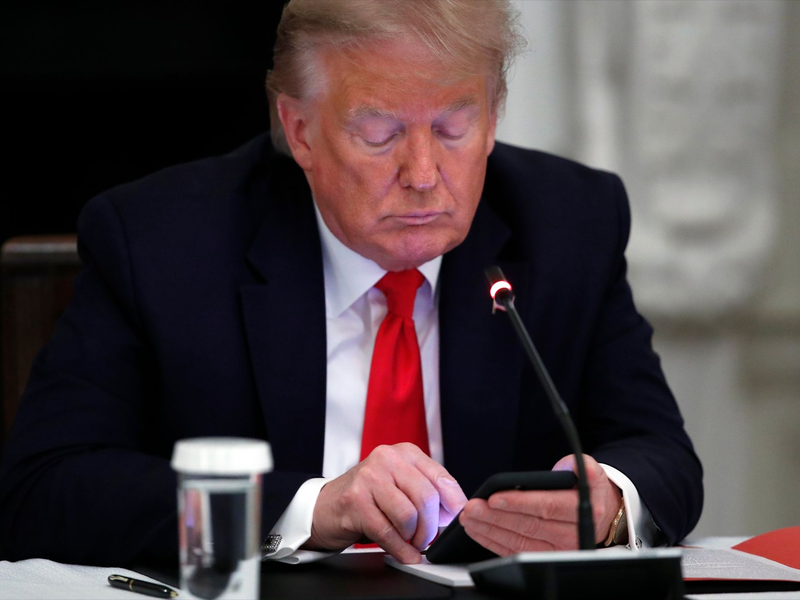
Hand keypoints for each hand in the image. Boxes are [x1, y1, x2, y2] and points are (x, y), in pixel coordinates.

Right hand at [304, 443, 467, 562]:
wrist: (326, 505)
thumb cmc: (369, 496)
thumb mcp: (400, 483)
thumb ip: (427, 490)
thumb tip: (455, 511)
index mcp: (405, 452)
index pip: (441, 477)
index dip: (453, 503)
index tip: (456, 520)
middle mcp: (387, 459)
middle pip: (426, 497)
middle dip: (431, 526)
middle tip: (427, 538)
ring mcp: (369, 478)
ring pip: (408, 515)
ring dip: (414, 538)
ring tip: (410, 541)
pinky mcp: (355, 500)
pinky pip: (388, 532)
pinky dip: (401, 550)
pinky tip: (405, 554)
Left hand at [459, 454, 621, 555]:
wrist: (600, 512)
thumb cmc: (586, 487)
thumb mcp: (590, 471)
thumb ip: (582, 466)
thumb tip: (573, 466)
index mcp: (584, 510)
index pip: (547, 507)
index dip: (519, 503)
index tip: (494, 498)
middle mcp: (573, 533)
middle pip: (528, 526)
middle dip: (495, 517)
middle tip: (472, 508)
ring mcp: (559, 549)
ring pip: (519, 541)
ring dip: (490, 530)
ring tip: (469, 518)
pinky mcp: (545, 556)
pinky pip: (517, 551)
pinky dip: (494, 542)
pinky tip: (478, 531)